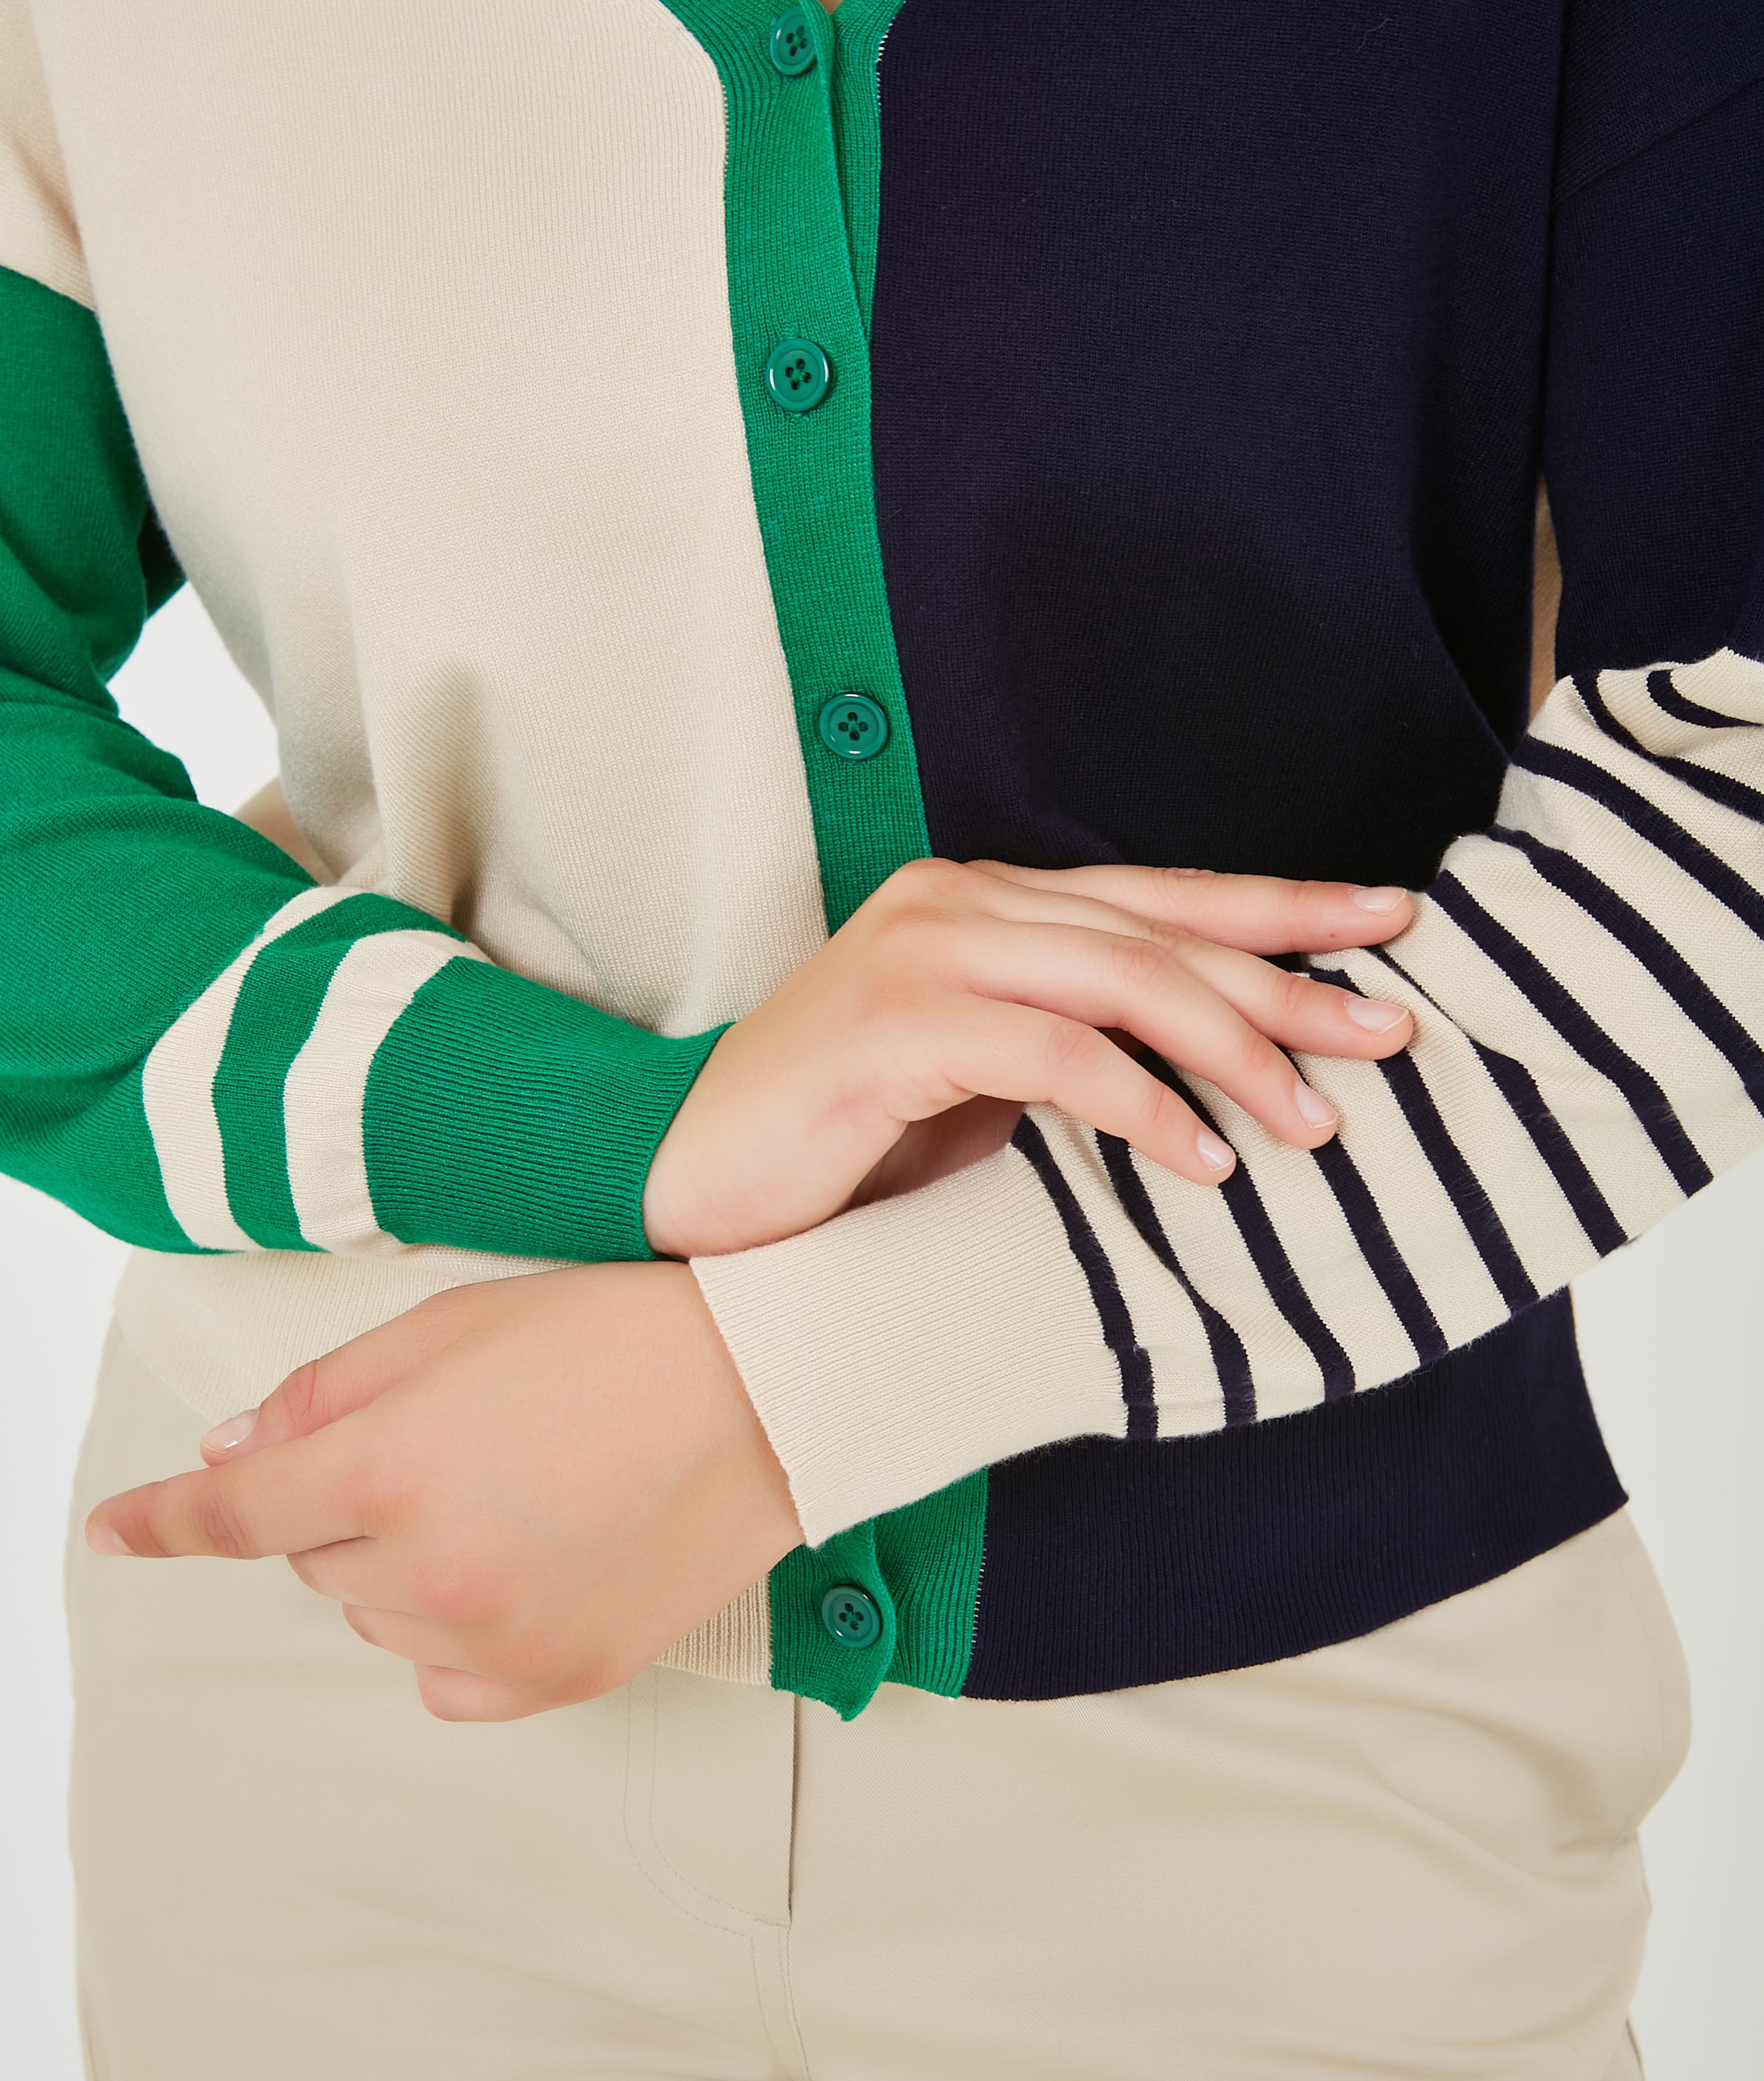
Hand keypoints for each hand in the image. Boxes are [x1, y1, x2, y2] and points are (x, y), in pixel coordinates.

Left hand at [85, 1267, 800, 1720]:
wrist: (773, 1392)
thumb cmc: (620, 1332)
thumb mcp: (456, 1321)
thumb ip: (328, 1389)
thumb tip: (233, 1446)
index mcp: (390, 1468)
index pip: (232, 1514)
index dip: (159, 1522)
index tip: (112, 1529)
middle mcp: (429, 1572)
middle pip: (316, 1560)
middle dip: (348, 1504)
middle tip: (448, 1441)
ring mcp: (495, 1638)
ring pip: (380, 1618)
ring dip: (403, 1566)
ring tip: (510, 1490)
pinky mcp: (556, 1680)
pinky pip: (445, 1679)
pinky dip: (453, 1631)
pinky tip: (521, 1565)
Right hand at [644, 858, 1414, 1257]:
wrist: (691, 1185)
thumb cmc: (844, 1146)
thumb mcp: (985, 1086)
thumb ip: (1077, 1050)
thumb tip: (1220, 1080)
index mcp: (987, 904)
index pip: (1160, 895)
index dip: (1279, 908)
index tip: (1388, 922)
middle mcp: (960, 901)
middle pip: (1161, 928)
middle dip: (1288, 980)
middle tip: (1389, 1030)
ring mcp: (923, 950)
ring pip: (1123, 978)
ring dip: (1233, 1049)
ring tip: (1314, 1118)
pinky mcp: (893, 1021)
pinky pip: (1053, 1052)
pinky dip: (1141, 1104)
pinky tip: (1204, 1158)